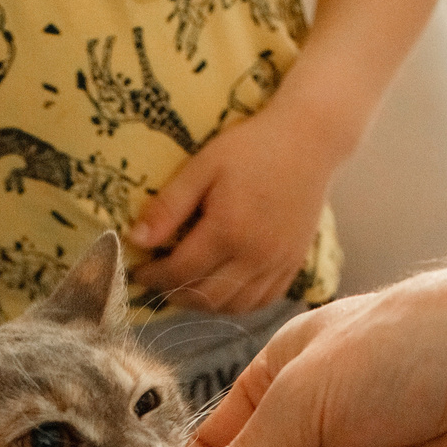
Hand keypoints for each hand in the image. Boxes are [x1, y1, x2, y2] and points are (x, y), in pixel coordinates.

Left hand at [127, 101, 345, 317]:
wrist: (309, 140)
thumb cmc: (252, 146)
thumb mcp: (203, 166)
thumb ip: (169, 206)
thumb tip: (136, 240)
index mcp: (228, 231)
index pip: (180, 272)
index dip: (153, 277)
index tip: (138, 271)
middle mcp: (255, 256)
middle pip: (206, 298)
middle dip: (175, 295)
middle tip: (159, 282)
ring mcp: (278, 264)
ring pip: (234, 306)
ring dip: (204, 304)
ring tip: (187, 287)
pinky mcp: (294, 264)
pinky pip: (262, 301)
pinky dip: (237, 304)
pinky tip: (222, 289)